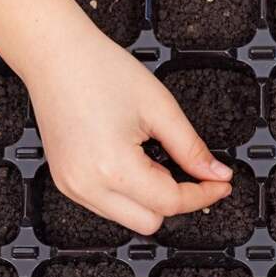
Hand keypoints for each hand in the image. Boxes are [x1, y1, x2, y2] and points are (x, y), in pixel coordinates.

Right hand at [27, 33, 232, 234]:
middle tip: (188, 170)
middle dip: (176, 200)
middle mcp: (87, 186)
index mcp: (112, 167)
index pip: (171, 203)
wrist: (55, 54)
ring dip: (152, 199)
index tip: (220, 184)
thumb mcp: (160, 108)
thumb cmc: (100, 70)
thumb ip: (192, 149)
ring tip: (153, 159)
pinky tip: (135, 163)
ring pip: (128, 219)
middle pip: (150, 222)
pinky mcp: (65, 182)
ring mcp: (72, 187)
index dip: (204, 195)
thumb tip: (216, 174)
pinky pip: (108, 206)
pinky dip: (130, 193)